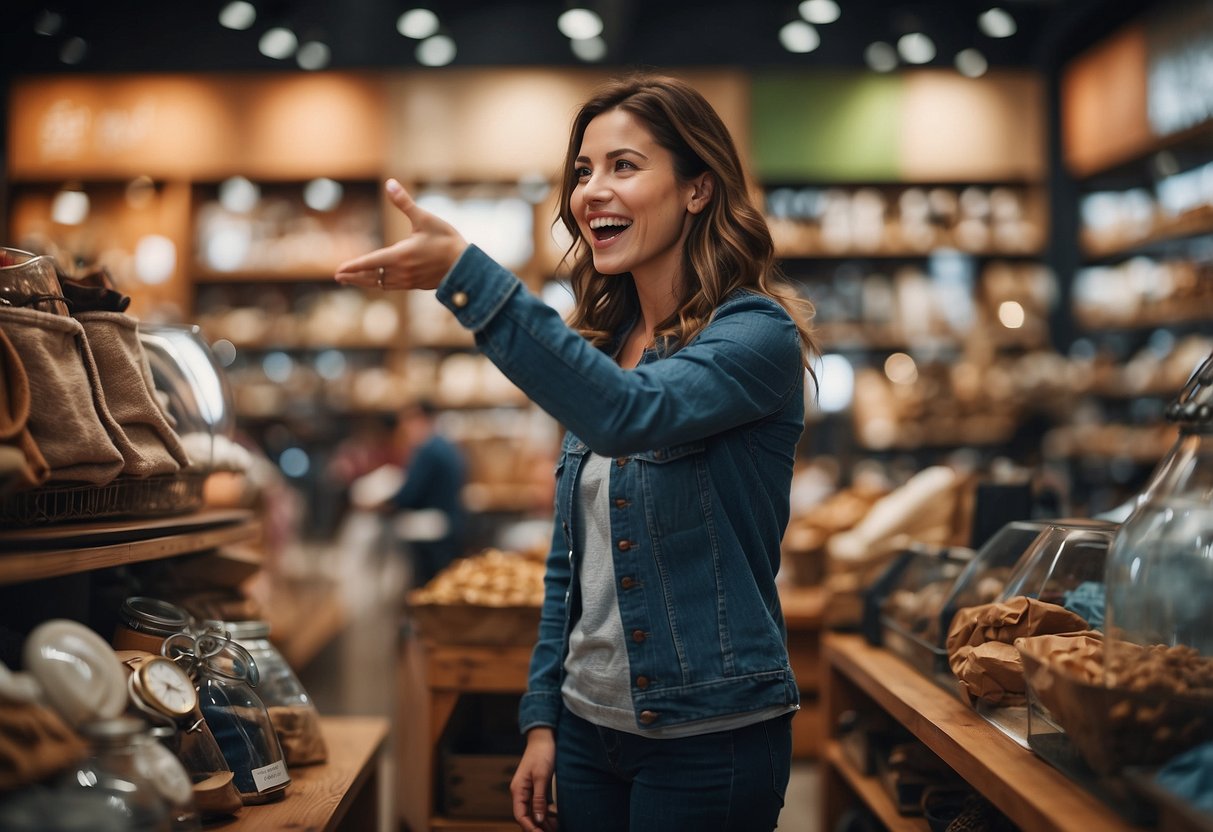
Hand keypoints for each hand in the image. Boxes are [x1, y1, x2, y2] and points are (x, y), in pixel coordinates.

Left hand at [334, 179, 467, 291]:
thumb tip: (390, 183)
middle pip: (372, 277)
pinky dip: (380, 285)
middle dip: (354, 277)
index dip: (354, 266)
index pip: (371, 262)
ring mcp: (409, 280)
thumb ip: (404, 203)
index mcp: (401, 255)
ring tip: (351, 281)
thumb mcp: (425, 219)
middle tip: (338, 277)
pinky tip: (376, 282)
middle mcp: (402, 271)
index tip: (339, 270)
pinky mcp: (416, 285)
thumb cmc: (446, 240)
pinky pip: (392, 287)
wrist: (467, 266)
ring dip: (365, 282)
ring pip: (381, 284)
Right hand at [510, 727, 557, 831]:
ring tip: (556, 828)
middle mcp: (521, 791)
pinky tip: (555, 818)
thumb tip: (538, 820)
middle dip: (538, 827)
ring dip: (543, 822)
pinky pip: (539, 804)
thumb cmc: (542, 753)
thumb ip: (539, 799)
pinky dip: (546, 813)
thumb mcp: (542, 777)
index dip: (530, 827)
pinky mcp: (536, 786)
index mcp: (518, 790)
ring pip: (533, 811)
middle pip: (526, 816)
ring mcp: (528, 789)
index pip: (520, 815)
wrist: (544, 736)